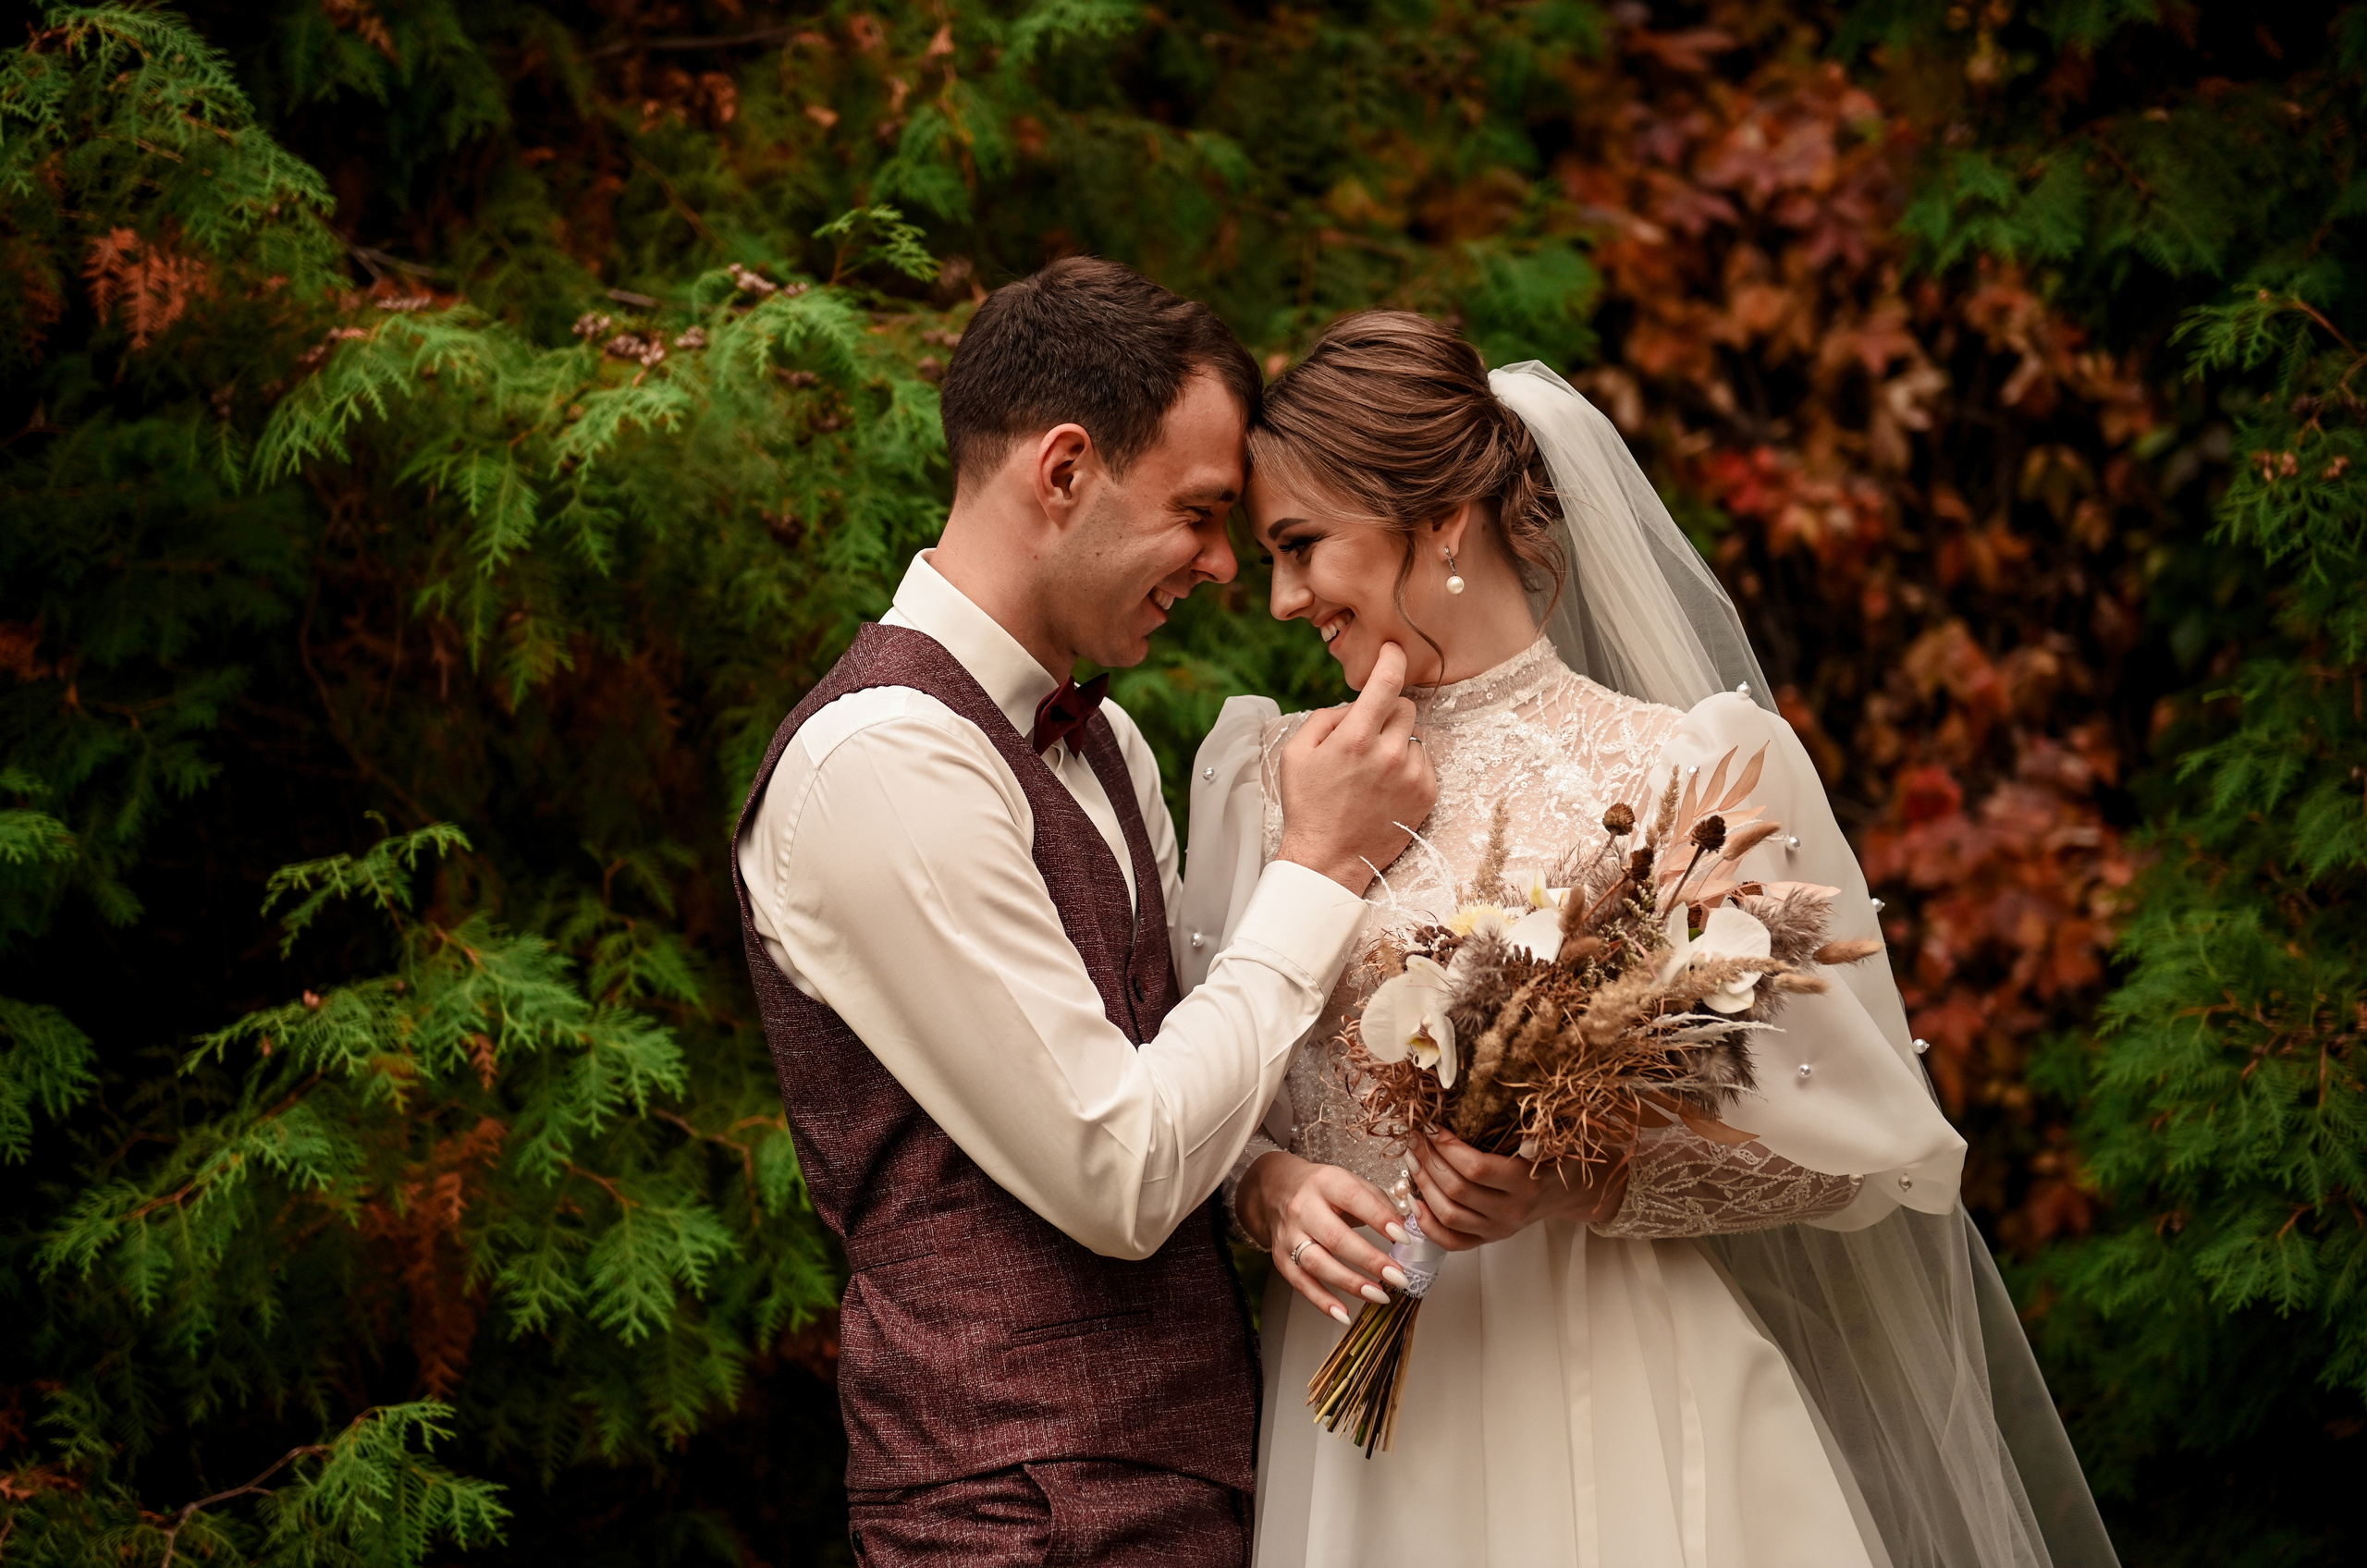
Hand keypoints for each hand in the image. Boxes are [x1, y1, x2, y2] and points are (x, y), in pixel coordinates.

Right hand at [1237, 1151, 1411, 1323]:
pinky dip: (1322, 1301)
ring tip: (1379, 1295)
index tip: (1404, 1238)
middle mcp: (1304, 1208)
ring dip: (1351, 1284)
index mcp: (1326, 1183)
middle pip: (1336, 1237)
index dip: (1380, 1219)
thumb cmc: (1321, 1189)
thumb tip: (1405, 1230)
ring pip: (1318, 1263)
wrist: (1275, 1190)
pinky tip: (1344, 1313)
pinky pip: (1301, 1283)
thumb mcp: (1349, 1182)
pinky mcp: (1281, 1257)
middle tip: (1398, 1276)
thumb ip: (1378, 1203)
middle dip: (1370, 1260)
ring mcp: (1290, 1235)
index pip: (1354, 1199)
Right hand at [1274, 642, 1437, 894]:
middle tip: (1366, 735)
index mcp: (1355, 740)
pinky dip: (1407, 765)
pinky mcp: (1426, 794)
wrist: (1329, 859)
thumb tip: (1354, 704)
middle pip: (1404, 706)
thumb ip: (1325, 718)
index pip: (1385, 683)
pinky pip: (1423, 761)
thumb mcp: (1296, 754)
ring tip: (1372, 770)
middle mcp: (1389, 754)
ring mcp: (1411, 776)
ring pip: (1413, 735)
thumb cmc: (1308, 805)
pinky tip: (1385, 785)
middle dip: (1387, 711)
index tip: (1393, 650)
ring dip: (1396, 741)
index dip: (1391, 659)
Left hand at [1407, 1128, 1629, 1249]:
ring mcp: (1498, 1229)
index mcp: (1527, 1183)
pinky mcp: (1488, 1240)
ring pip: (1448, 1215)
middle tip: (1415, 1138)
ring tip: (1411, 1160)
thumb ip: (1533, 1129)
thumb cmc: (1559, 1158)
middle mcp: (1511, 1211)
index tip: (1431, 1126)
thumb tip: (1496, 1107)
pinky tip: (1414, 1199)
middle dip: (1429, 1160)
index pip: (1476, 1169)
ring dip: (1422, 1186)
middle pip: (1457, 1191)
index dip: (1448, 1148)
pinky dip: (1427, 1223)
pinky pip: (1451, 1241)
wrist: (1572, 1192)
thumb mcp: (1555, 1139)